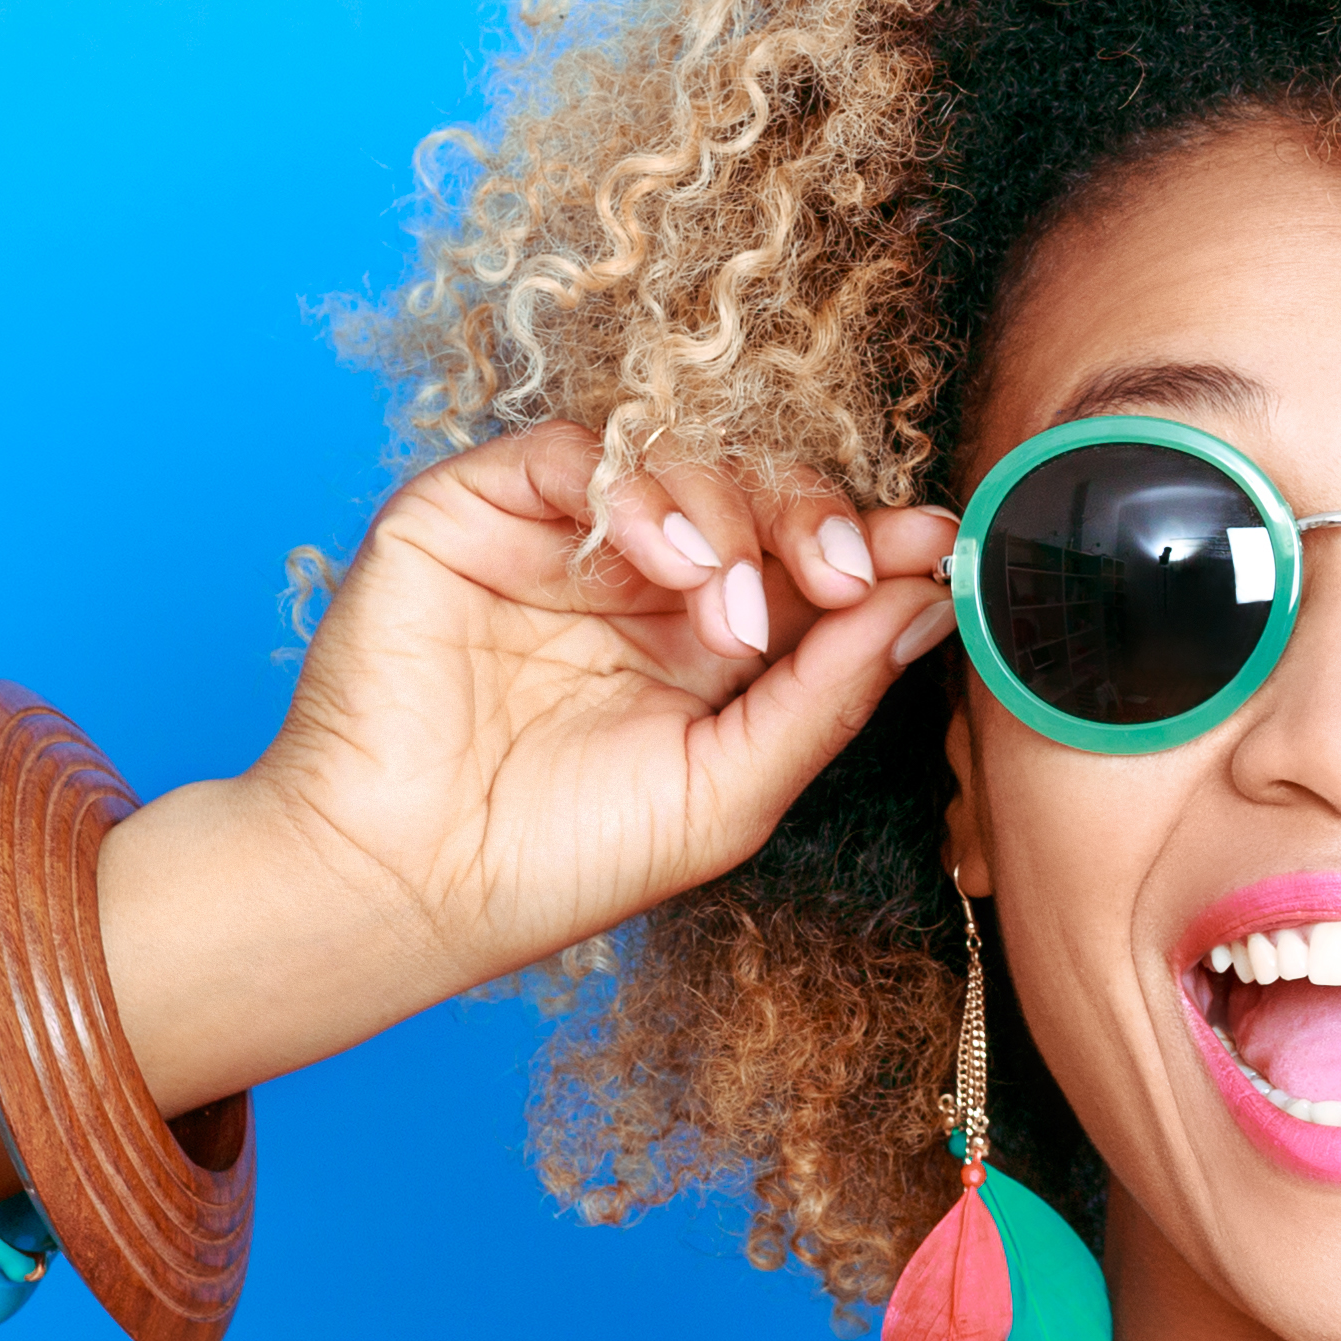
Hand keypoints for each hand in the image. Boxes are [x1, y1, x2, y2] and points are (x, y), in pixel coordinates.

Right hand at [246, 425, 955, 1019]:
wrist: (401, 887)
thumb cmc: (559, 862)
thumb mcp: (730, 789)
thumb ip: (826, 694)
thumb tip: (931, 603)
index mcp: (705, 646)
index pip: (804, 564)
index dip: (872, 545)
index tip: (938, 546)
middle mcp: (637, 581)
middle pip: (754, 495)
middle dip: (815, 523)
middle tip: (847, 571)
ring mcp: (556, 540)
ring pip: (676, 461)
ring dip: (729, 519)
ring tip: (730, 613)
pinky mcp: (473, 511)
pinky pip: (573, 453)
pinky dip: (635, 491)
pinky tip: (663, 561)